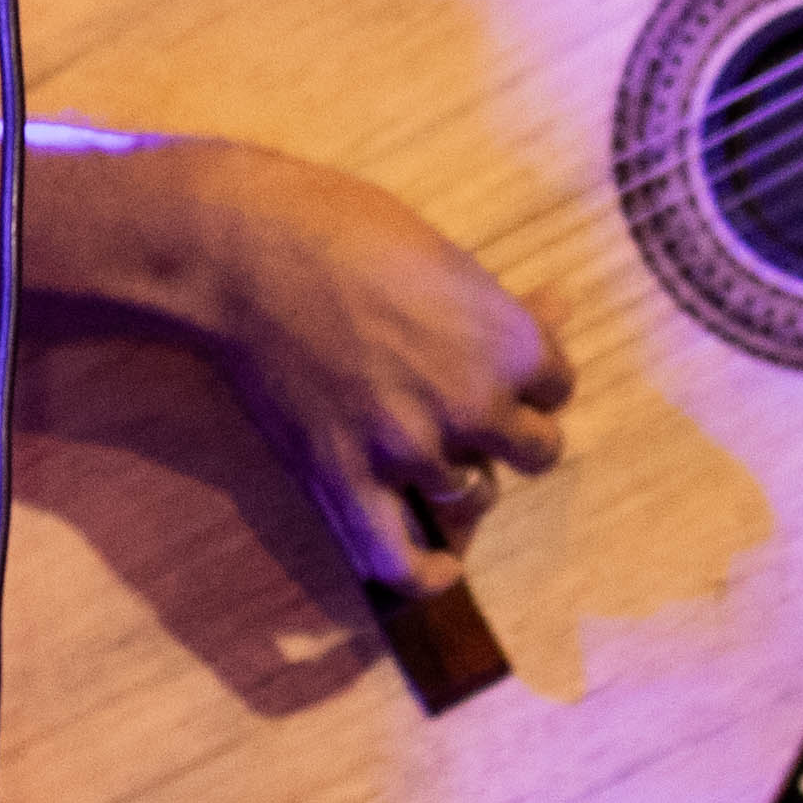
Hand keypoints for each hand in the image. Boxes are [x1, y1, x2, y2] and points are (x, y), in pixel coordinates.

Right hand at [145, 141, 569, 596]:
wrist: (243, 253)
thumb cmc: (343, 230)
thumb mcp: (443, 254)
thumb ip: (501, 304)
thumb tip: (556, 307)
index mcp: (511, 341)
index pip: (559, 385)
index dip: (530, 376)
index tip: (499, 365)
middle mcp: (476, 404)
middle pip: (537, 448)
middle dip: (509, 430)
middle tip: (467, 405)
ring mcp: (412, 450)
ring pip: (476, 493)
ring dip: (461, 473)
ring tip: (429, 445)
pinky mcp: (348, 480)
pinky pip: (400, 557)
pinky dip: (424, 572)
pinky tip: (440, 566)